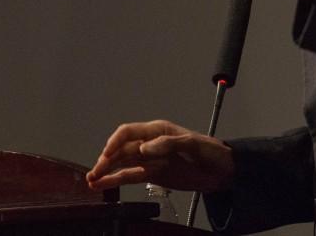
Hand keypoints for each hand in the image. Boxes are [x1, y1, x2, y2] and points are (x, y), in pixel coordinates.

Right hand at [86, 119, 234, 191]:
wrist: (223, 171)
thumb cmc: (211, 151)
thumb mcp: (193, 144)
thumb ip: (168, 144)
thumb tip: (144, 149)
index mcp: (158, 131)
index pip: (129, 132)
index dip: (115, 142)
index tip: (107, 154)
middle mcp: (150, 144)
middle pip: (122, 149)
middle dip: (106, 160)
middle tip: (94, 173)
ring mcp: (150, 160)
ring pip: (123, 164)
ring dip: (107, 172)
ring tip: (92, 181)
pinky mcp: (153, 174)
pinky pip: (131, 177)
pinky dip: (117, 180)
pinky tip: (103, 185)